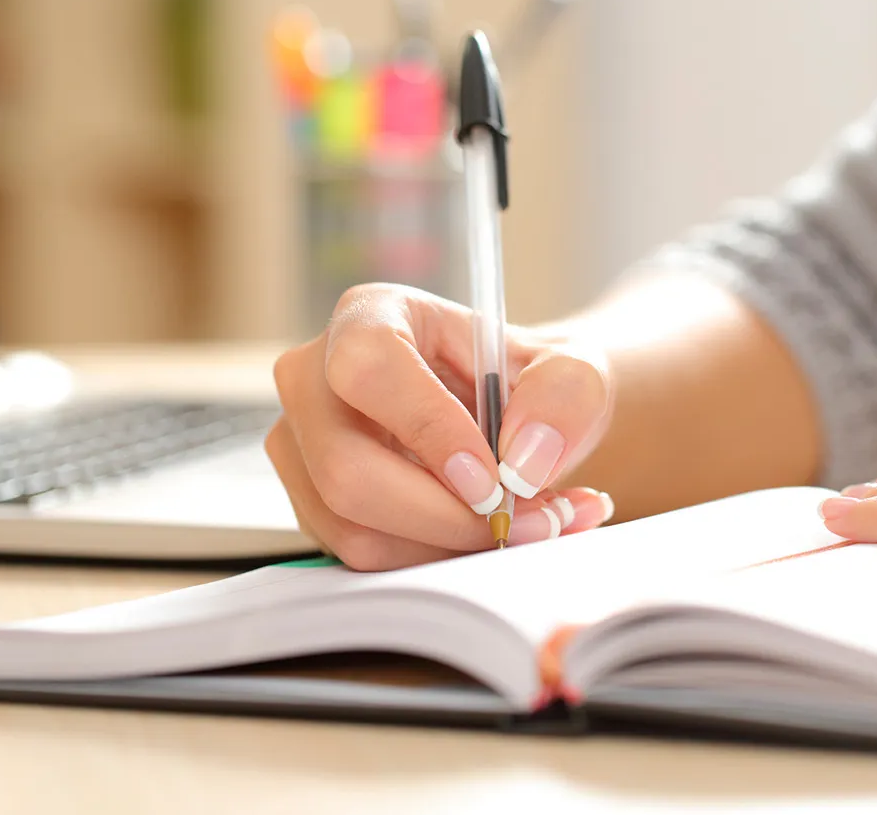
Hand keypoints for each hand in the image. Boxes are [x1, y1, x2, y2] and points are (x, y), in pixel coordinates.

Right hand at [267, 284, 615, 570]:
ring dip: (450, 545)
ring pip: (354, 527)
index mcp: (371, 316)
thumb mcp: (573, 371)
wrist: (517, 421)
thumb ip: (565, 398)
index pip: (370, 368)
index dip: (429, 430)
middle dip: (447, 516)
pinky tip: (486, 536)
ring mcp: (303, 446)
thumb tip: (522, 463)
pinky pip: (364, 555)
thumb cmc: (531, 384)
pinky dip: (436, 560)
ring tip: (524, 527)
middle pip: (346, 468)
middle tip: (525, 522)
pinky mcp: (313, 504)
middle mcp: (315, 377)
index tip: (494, 479)